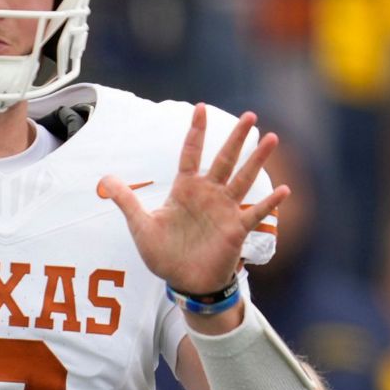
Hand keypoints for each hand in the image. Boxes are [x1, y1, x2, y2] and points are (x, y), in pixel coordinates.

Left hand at [99, 104, 288, 294]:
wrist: (183, 282)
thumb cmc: (163, 253)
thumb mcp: (140, 225)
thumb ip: (126, 200)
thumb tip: (105, 179)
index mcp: (185, 189)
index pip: (191, 153)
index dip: (196, 132)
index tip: (200, 107)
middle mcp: (208, 194)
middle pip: (224, 159)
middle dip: (236, 137)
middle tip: (250, 114)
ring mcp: (225, 210)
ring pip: (243, 179)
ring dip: (257, 160)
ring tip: (272, 138)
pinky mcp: (236, 229)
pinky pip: (256, 213)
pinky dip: (269, 202)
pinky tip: (284, 190)